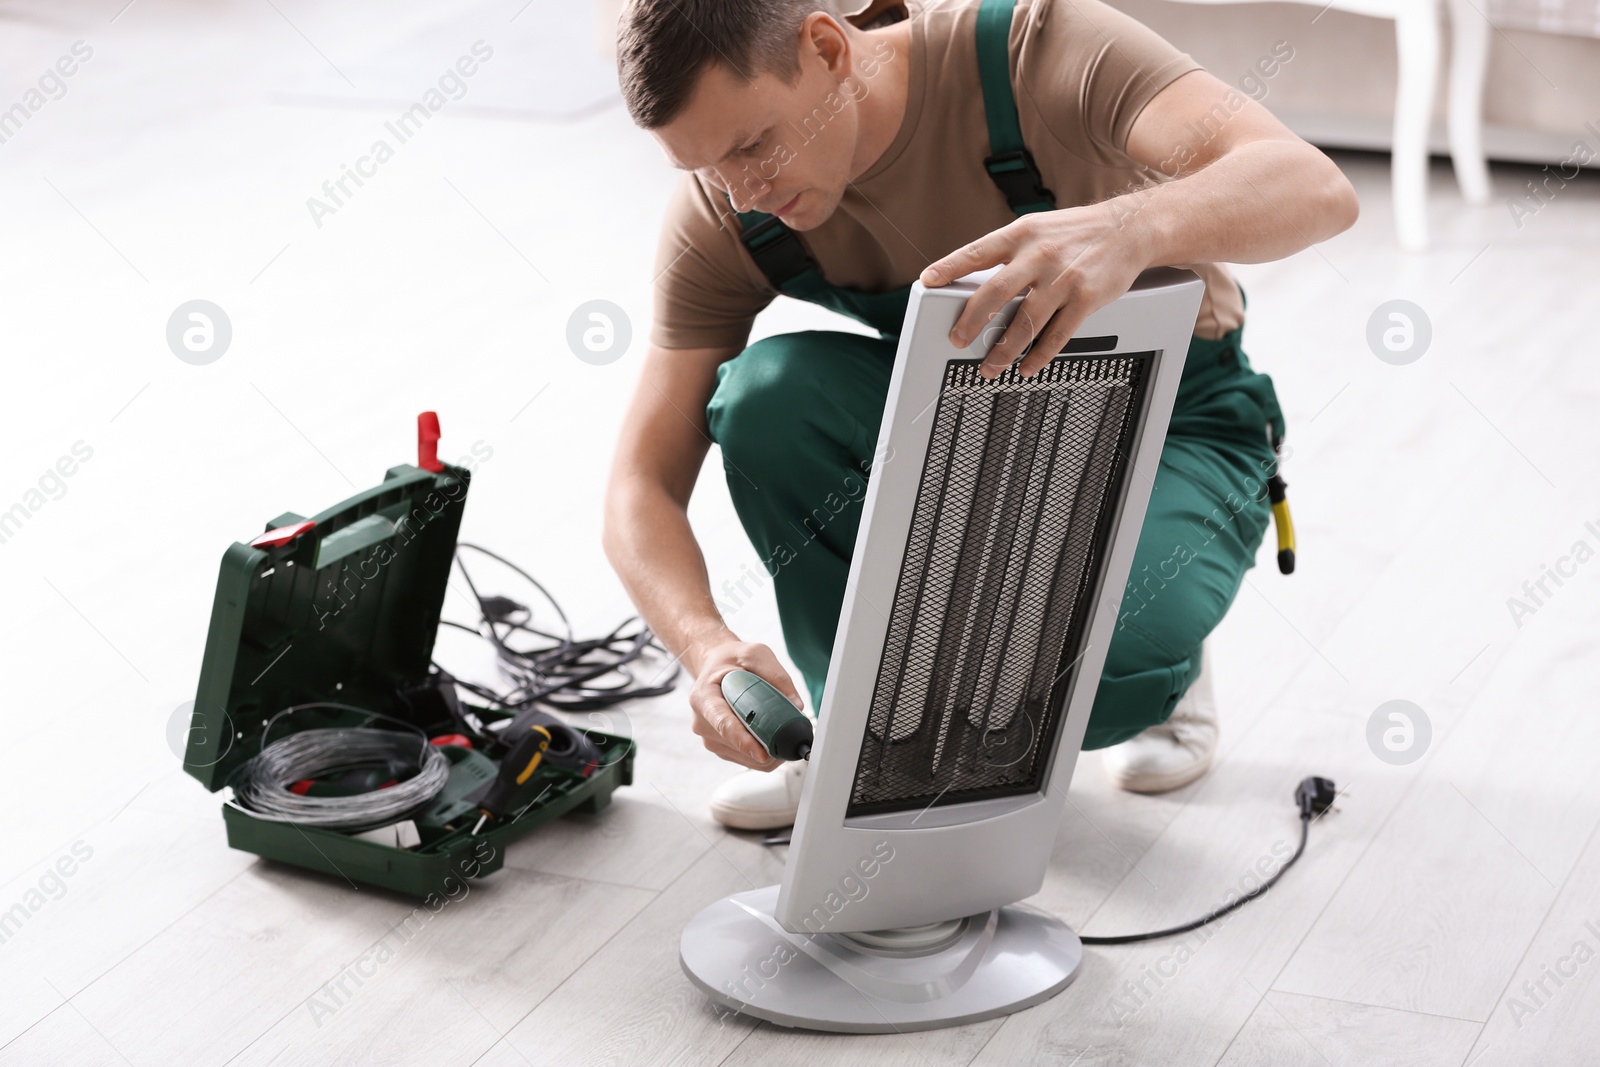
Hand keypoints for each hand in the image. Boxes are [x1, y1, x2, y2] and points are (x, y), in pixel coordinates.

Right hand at [687, 639, 804, 770]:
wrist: (717, 665)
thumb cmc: (732, 659)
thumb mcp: (755, 654)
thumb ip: (777, 676)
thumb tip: (796, 705)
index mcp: (704, 697)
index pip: (724, 724)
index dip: (744, 742)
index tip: (762, 754)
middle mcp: (702, 721)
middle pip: (736, 745)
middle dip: (765, 745)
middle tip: (789, 737)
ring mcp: (709, 737)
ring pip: (743, 757)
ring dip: (766, 751)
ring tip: (779, 732)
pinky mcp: (719, 746)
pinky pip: (744, 758)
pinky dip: (761, 753)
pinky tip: (770, 737)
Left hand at [918, 204, 1150, 379]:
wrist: (1130, 229)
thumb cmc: (1077, 232)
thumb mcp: (1037, 230)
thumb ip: (1009, 255)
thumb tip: (976, 286)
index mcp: (1021, 235)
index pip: (977, 251)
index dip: (949, 266)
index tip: (927, 281)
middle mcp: (1040, 256)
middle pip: (995, 292)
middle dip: (971, 321)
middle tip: (958, 340)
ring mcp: (1063, 278)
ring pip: (1025, 322)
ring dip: (1003, 351)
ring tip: (990, 367)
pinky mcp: (1086, 298)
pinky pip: (1057, 336)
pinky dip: (1038, 356)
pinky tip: (1027, 367)